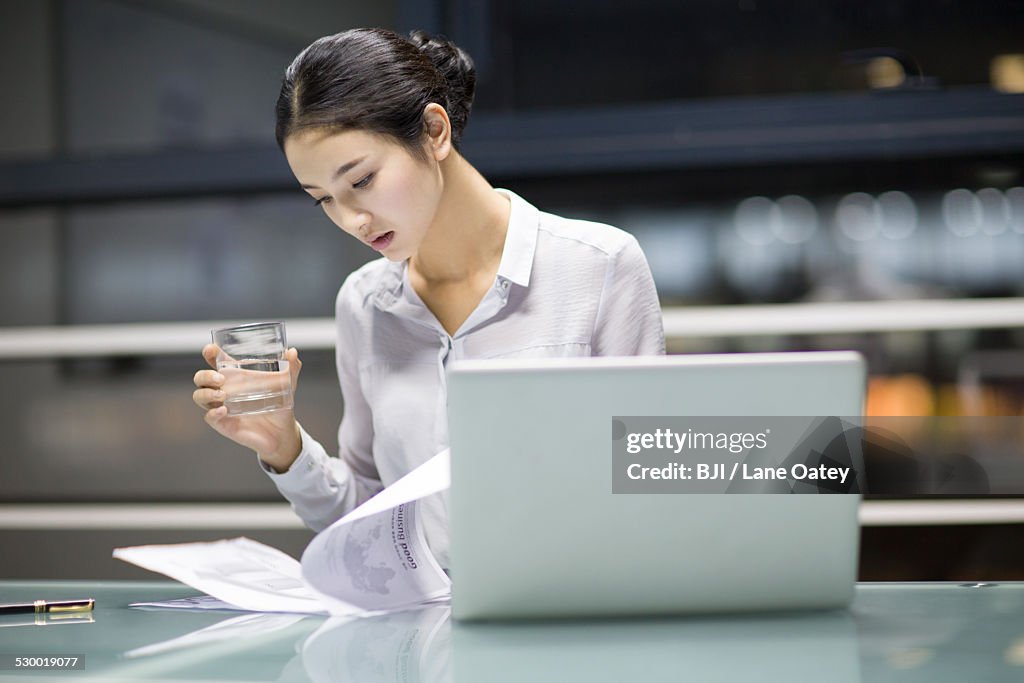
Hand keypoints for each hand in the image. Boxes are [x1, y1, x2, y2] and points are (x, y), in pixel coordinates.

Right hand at [192, 343, 303, 471]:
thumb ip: (291, 369)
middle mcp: (225, 390)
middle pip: (201, 378)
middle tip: (220, 378)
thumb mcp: (287, 386)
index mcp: (236, 377)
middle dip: (205, 375)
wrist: (282, 432)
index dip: (210, 354)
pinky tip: (224, 410)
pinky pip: (209, 417)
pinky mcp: (223, 423)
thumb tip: (293, 352)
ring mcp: (221, 407)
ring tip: (223, 395)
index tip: (210, 350)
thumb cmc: (280, 405)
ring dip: (206, 393)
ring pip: (199, 396)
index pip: (216, 362)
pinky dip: (213, 413)